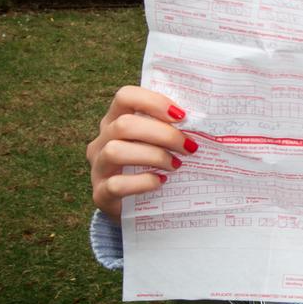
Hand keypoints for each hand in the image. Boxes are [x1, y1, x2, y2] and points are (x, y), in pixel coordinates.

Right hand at [87, 86, 195, 217]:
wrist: (138, 207)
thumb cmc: (156, 165)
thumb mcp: (161, 143)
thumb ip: (173, 128)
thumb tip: (204, 121)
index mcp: (116, 120)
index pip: (125, 96)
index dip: (154, 101)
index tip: (182, 116)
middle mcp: (102, 140)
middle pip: (124, 125)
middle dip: (163, 134)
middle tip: (190, 147)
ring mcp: (98, 167)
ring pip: (115, 151)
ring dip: (153, 156)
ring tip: (176, 165)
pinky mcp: (101, 194)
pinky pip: (117, 184)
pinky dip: (143, 182)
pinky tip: (160, 182)